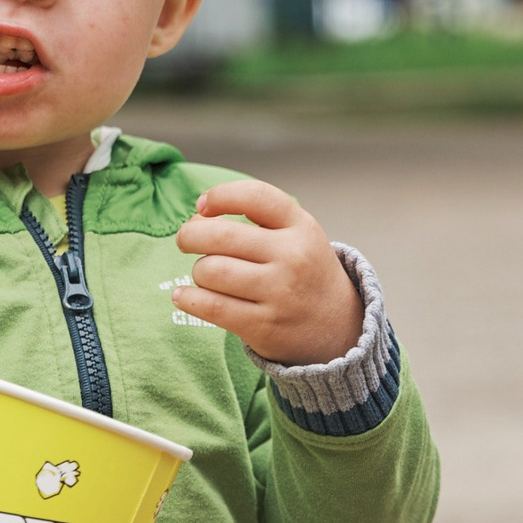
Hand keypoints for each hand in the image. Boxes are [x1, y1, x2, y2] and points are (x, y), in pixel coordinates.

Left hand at [171, 178, 362, 365]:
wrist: (338, 327)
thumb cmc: (303, 273)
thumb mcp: (297, 235)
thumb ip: (255, 220)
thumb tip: (197, 216)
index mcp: (301, 227)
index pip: (255, 197)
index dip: (220, 196)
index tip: (202, 205)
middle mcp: (292, 257)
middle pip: (220, 236)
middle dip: (190, 235)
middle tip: (185, 240)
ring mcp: (279, 293)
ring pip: (211, 271)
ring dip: (197, 272)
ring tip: (204, 275)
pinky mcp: (264, 325)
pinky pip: (212, 307)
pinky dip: (188, 299)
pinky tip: (183, 296)